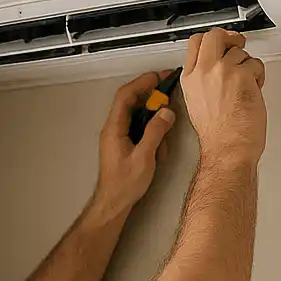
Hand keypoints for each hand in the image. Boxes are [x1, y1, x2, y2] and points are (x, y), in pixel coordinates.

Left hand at [93, 70, 176, 217]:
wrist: (112, 204)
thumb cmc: (124, 185)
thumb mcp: (144, 157)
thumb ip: (155, 132)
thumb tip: (166, 112)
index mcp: (114, 128)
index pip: (125, 96)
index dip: (141, 83)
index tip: (158, 76)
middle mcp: (114, 129)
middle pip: (131, 102)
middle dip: (150, 95)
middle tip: (168, 91)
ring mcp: (118, 136)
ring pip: (137, 115)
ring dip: (154, 116)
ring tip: (168, 122)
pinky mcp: (124, 144)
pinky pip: (139, 128)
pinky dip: (152, 130)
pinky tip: (162, 143)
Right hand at [180, 29, 266, 166]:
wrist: (228, 147)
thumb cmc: (217, 134)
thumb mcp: (197, 102)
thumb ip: (204, 79)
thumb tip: (218, 66)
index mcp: (190, 78)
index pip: (196, 42)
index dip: (212, 38)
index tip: (222, 41)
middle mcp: (204, 71)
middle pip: (215, 36)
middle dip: (230, 38)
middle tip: (238, 44)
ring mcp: (223, 71)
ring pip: (240, 52)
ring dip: (247, 65)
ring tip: (246, 85)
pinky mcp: (242, 75)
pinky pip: (255, 64)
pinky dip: (258, 76)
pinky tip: (253, 90)